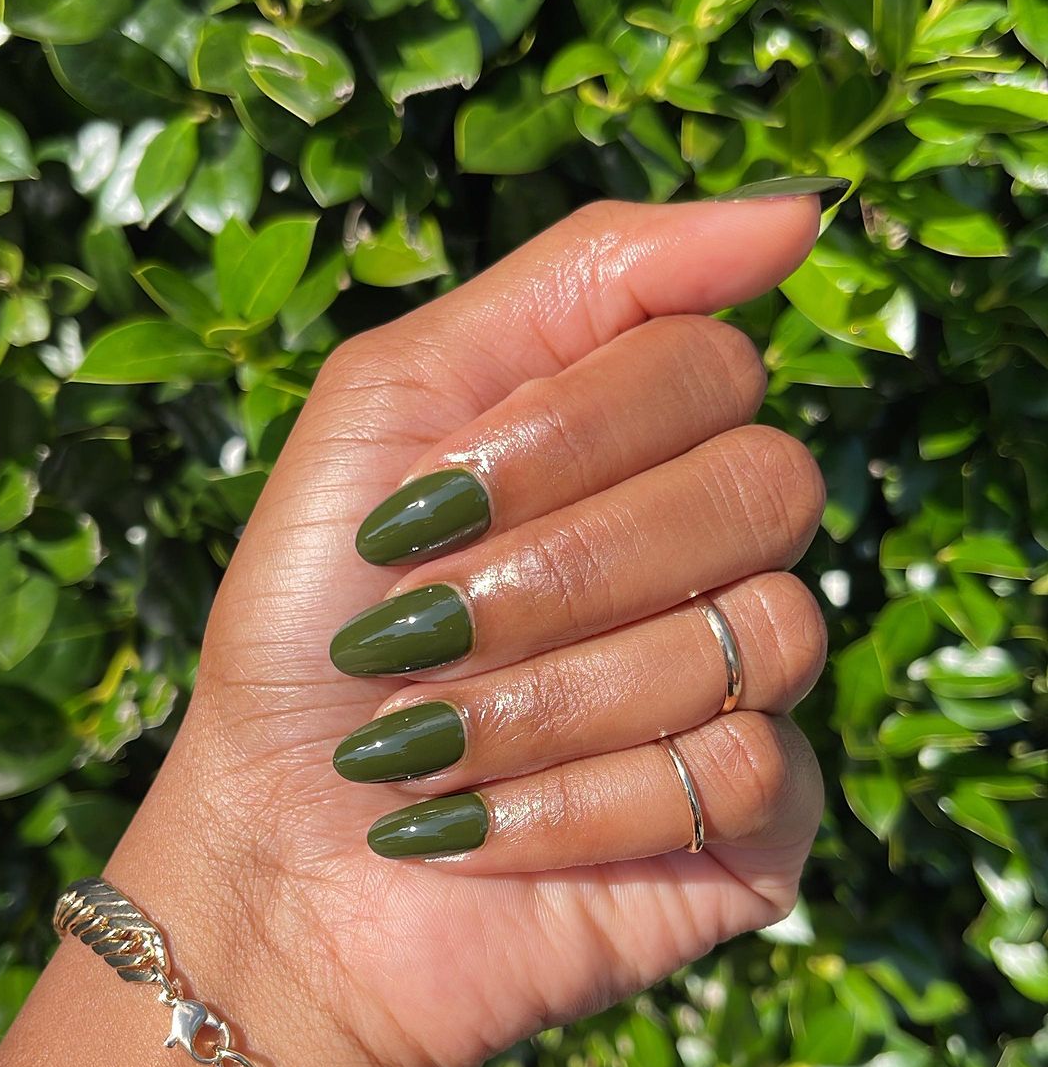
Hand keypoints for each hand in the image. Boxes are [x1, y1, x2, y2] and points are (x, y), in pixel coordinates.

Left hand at [109, 197, 826, 1066]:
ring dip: (550, 699)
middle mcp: (714, 548)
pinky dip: (582, 804)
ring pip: (761, 635)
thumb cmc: (311, 623)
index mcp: (638, 439)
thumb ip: (583, 278)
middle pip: (763, 486)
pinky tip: (487, 830)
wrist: (271, 853)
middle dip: (558, 571)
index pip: (708, 362)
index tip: (429, 505)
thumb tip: (796, 213)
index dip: (566, 435)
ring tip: (436, 745)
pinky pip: (748, 773)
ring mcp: (745, 683)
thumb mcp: (390, 400)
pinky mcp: (758, 820)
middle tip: (425, 633)